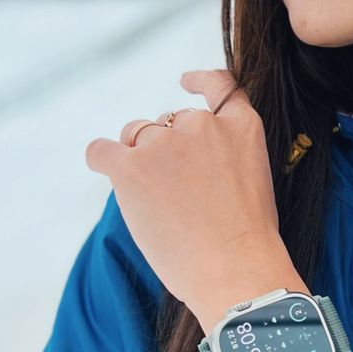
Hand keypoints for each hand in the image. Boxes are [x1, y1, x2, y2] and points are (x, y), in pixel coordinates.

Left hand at [84, 68, 286, 310]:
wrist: (235, 271)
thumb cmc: (246, 242)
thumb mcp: (252, 181)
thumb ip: (223, 157)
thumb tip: (178, 162)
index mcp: (240, 127)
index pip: (221, 86)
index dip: (200, 80)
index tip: (185, 81)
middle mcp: (202, 125)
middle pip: (169, 122)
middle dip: (166, 148)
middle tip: (174, 194)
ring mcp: (165, 144)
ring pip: (136, 136)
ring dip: (138, 159)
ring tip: (155, 204)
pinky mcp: (131, 168)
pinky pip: (101, 151)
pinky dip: (99, 157)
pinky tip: (101, 164)